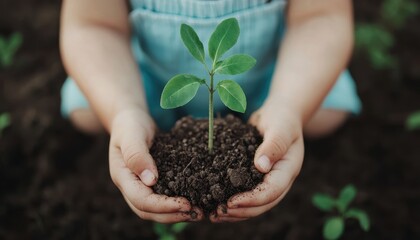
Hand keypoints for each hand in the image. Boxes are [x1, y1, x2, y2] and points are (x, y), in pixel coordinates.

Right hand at [109, 109, 202, 222]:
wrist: (130, 119)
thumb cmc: (130, 124)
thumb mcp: (132, 134)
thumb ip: (137, 155)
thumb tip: (151, 180)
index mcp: (122, 177)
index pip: (141, 200)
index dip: (163, 205)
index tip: (186, 204)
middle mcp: (130, 186)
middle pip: (148, 211)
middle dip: (172, 215)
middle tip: (197, 213)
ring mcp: (141, 186)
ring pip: (156, 210)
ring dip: (176, 214)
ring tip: (199, 212)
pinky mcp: (153, 182)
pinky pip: (163, 198)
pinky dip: (177, 203)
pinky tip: (195, 201)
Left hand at [210, 99, 303, 221]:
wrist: (280, 114)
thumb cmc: (282, 118)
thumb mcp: (280, 127)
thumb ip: (273, 145)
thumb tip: (261, 166)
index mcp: (288, 169)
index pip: (272, 191)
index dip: (252, 199)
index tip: (231, 202)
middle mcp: (280, 179)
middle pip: (263, 203)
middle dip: (241, 211)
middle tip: (218, 213)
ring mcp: (269, 179)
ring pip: (255, 203)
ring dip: (236, 211)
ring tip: (215, 215)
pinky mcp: (257, 177)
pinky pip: (247, 192)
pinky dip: (233, 200)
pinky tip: (216, 203)